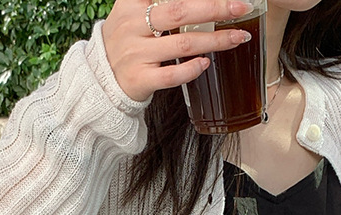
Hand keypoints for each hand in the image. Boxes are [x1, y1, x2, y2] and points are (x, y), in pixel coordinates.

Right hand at [102, 0, 256, 103]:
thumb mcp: (131, 11)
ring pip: (182, 44)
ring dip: (214, 41)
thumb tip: (200, 1)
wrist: (99, 80)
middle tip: (240, 7)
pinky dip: (192, 69)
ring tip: (237, 37)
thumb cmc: (126, 42)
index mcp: (132, 2)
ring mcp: (135, 54)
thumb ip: (157, 1)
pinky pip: (172, 75)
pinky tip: (206, 63)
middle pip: (180, 11)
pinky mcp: (140, 80)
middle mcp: (132, 25)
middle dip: (215, 8)